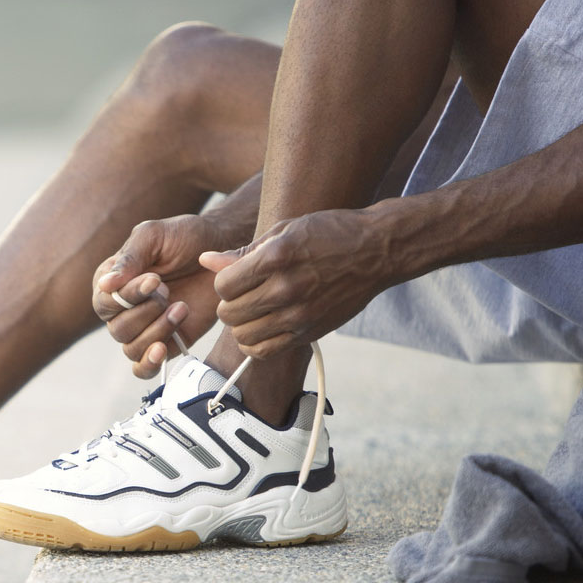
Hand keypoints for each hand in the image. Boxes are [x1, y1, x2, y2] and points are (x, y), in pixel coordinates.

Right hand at [92, 215, 225, 377]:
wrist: (223, 249)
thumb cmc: (185, 237)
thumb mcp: (154, 236)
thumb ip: (130, 257)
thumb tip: (106, 285)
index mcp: (113, 282)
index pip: (104, 302)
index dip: (128, 296)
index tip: (156, 280)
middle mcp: (123, 309)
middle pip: (117, 328)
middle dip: (145, 312)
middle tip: (170, 292)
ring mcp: (144, 328)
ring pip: (131, 348)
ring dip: (156, 331)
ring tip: (181, 309)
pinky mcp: (167, 343)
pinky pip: (143, 367)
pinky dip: (148, 363)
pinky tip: (161, 349)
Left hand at [199, 208, 398, 357]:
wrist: (377, 251)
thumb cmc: (329, 234)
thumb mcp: (283, 231)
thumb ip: (242, 252)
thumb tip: (205, 261)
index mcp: (276, 258)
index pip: (223, 286)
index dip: (223, 282)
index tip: (236, 277)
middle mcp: (286, 289)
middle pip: (229, 313)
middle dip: (229, 304)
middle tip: (243, 295)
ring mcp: (299, 315)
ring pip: (242, 336)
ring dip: (241, 325)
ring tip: (253, 311)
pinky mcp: (309, 332)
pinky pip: (265, 351)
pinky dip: (255, 343)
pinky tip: (262, 327)